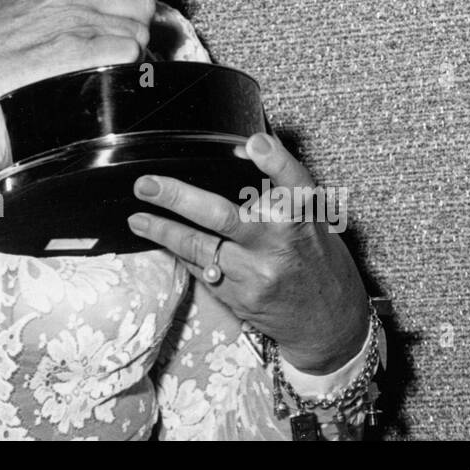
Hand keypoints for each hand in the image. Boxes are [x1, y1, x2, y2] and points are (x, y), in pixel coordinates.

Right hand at [0, 0, 153, 120]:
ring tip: (102, 60)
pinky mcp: (72, 52)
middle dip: (134, 25)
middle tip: (116, 39)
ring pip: (137, 31)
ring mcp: (71, 20)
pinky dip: (122, 66)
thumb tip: (93, 2)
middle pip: (140, 1)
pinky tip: (102, 71)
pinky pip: (126, 52)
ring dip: (128, 50)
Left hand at [127, 132, 368, 373]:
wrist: (331, 325)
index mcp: (303, 217)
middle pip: (223, 216)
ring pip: (199, 246)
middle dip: (178, 198)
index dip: (274, 161)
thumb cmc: (317, 262)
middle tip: (147, 185)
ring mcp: (257, 274)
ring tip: (138, 218)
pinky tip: (161, 240)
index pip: (292, 183)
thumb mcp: (314, 221)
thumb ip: (283, 189)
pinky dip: (179, 252)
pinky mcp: (241, 297)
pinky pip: (200, 268)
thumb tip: (242, 148)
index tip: (253, 143)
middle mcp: (280, 243)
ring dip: (163, 230)